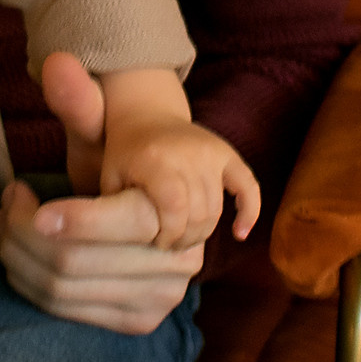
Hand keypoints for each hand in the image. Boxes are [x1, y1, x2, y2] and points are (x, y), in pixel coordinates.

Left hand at [0, 53, 200, 335]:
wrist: (155, 198)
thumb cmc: (121, 159)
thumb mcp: (101, 128)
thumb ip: (80, 100)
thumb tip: (57, 63)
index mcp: (175, 203)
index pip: (120, 223)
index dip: (68, 218)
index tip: (25, 198)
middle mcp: (180, 256)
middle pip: (76, 260)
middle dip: (23, 232)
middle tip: (7, 202)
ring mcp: (165, 294)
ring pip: (64, 289)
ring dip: (20, 257)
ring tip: (9, 221)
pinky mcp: (145, 318)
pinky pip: (71, 312)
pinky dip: (33, 285)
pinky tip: (21, 253)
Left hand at [100, 109, 260, 253]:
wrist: (146, 113)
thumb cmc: (124, 153)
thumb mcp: (111, 178)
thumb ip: (119, 210)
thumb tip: (136, 248)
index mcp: (156, 159)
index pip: (175, 208)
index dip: (171, 233)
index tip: (158, 243)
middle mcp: (188, 154)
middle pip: (199, 212)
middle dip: (185, 238)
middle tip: (171, 246)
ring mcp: (211, 152)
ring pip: (218, 208)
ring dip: (204, 232)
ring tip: (185, 238)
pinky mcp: (226, 153)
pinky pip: (249, 186)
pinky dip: (249, 212)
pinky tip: (239, 234)